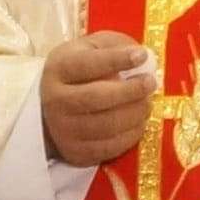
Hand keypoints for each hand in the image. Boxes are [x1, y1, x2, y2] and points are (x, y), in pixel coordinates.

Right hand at [39, 30, 160, 169]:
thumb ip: (113, 46)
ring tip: (146, 103)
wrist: (49, 111)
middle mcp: (56, 101)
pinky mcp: (75, 153)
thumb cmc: (77, 74)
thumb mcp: (87, 50)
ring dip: (136, 114)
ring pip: (107, 125)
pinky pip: (111, 147)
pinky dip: (132, 134)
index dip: (117, 60)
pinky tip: (138, 122)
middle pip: (98, 98)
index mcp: (59, 69)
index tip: (142, 56)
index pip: (88, 64)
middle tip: (150, 83)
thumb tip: (143, 56)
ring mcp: (64, 130)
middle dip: (131, 91)